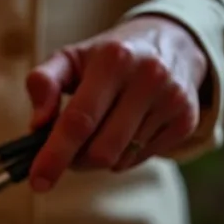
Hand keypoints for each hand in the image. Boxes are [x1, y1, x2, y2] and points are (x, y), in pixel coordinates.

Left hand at [26, 16, 208, 191]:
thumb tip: (37, 124)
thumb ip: (43, 83)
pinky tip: (124, 130)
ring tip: (99, 130)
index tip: (38, 182)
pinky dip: (122, 156)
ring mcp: (172, 100)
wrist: (172, 41)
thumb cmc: (107, 57)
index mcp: (113, 60)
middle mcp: (148, 78)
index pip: (79, 121)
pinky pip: (139, 160)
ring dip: (97, 157)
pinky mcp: (186, 120)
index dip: (55, 155)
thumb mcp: (69, 58)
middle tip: (68, 149)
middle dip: (76, 160)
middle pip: (102, 150)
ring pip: (120, 159)